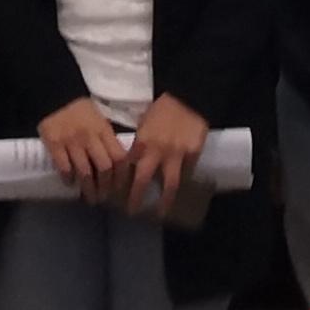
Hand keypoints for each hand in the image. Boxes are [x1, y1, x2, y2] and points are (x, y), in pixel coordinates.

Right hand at [35, 97, 125, 196]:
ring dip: (88, 189)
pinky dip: (69, 179)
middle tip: (102, 198)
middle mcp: (90, 135)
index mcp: (104, 130)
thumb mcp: (100, 121)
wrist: (54, 97)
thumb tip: (122, 169)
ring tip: (89, 198)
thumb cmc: (81, 113)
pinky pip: (64, 168)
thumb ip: (109, 141)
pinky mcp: (53, 143)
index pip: (119, 158)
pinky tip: (70, 183)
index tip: (118, 189)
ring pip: (85, 172)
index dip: (121, 177)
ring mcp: (71, 140)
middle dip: (105, 188)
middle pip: (104, 168)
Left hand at [122, 95, 211, 215]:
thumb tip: (131, 160)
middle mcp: (157, 151)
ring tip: (161, 212)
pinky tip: (180, 187)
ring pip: (170, 183)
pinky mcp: (194, 153)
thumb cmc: (161, 108)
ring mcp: (177, 154)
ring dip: (165, 200)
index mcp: (141, 141)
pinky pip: (187, 171)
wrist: (187, 96)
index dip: (120, 181)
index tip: (115, 194)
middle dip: (136, 198)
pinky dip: (183, 180)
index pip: (126, 167)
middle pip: (143, 180)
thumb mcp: (144, 122)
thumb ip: (139, 141)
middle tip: (133, 212)